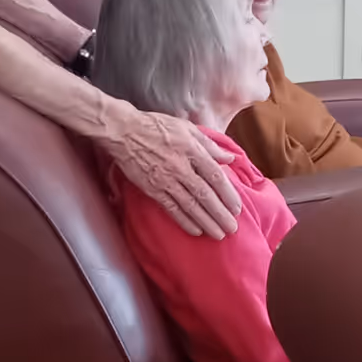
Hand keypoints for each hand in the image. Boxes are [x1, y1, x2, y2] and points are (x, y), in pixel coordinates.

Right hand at [107, 108, 240, 237]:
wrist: (124, 132)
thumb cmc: (156, 127)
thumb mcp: (187, 127)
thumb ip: (210, 144)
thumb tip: (229, 157)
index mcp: (192, 150)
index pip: (215, 176)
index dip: (228, 194)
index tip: (237, 208)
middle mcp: (181, 167)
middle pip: (205, 195)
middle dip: (220, 214)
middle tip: (232, 229)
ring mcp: (166, 180)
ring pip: (190, 205)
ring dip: (206, 222)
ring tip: (218, 234)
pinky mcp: (152, 189)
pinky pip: (171, 208)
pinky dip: (184, 221)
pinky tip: (195, 231)